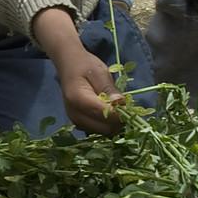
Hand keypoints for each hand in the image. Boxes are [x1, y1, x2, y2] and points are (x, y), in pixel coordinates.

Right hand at [30, 5, 123, 135]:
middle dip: (118, 120)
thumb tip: (121, 105)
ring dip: (113, 124)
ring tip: (117, 108)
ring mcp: (75, 121)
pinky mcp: (79, 123)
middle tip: (125, 107)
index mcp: (78, 99)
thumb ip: (109, 90)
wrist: (68, 65)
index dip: (120, 114)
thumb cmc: (85, 65)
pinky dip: (106, 124)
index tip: (128, 105)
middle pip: (104, 128)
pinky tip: (109, 112)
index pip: (104, 115)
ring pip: (102, 132)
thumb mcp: (99, 72)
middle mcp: (74, 114)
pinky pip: (98, 130)